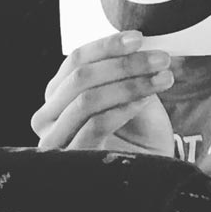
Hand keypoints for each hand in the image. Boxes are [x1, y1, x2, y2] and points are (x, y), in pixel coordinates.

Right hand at [30, 33, 177, 155]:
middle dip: (125, 64)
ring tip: (162, 78)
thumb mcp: (133, 94)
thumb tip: (139, 42)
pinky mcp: (70, 159)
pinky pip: (95, 125)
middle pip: (81, 78)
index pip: (76, 60)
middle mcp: (48, 116)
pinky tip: (146, 101)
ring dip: (130, 84)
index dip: (107, 46)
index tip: (139, 38)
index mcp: (58, 94)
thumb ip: (128, 70)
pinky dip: (123, 108)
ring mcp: (55, 140)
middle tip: (161, 59)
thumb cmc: (138, 134)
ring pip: (88, 100)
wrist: (148, 173)